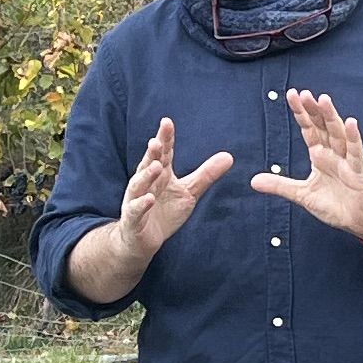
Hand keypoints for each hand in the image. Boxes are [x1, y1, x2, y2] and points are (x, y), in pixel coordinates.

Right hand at [121, 116, 236, 253]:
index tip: (167, 122)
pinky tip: (149, 199)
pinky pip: (135, 210)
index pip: (163, 153)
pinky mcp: (133, 219)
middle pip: (148, 164)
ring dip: (147, 175)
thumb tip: (229, 156)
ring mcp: (136, 200)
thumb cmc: (164, 211)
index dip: (165, 138)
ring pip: (139, 185)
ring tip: (157, 166)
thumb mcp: (189, 192)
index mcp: (161, 174)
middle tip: (157, 140)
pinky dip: (141, 204)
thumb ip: (206, 174)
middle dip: (153, 153)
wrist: (142, 240)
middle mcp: (146, 183)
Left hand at [254, 92, 362, 238]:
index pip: (309, 129)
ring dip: (331, 117)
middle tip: (304, 93)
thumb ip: (280, 185)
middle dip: (314, 110)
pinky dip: (353, 138)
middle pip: (323, 126)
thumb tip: (253, 181)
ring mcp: (346, 161)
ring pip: (338, 134)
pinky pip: (355, 153)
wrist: (358, 221)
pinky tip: (350, 123)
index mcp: (320, 156)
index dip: (301, 113)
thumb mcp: (302, 195)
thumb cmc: (335, 205)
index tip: (292, 95)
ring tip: (323, 100)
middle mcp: (333, 154)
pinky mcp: (358, 172)